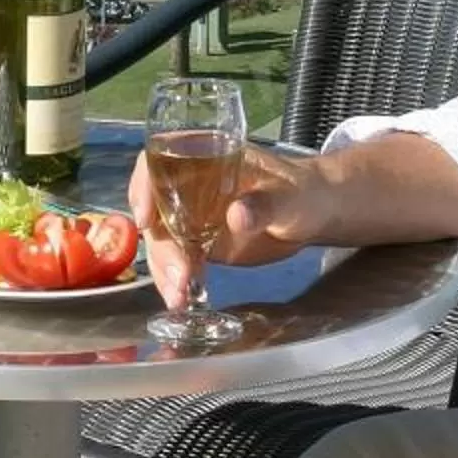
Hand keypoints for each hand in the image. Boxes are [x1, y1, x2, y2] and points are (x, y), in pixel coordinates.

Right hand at [128, 140, 326, 309]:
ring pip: (161, 242)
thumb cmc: (303, 192)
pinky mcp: (198, 245)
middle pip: (155, 211)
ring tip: (179, 297)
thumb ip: (265, 205)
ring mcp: (191, 217)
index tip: (145, 217)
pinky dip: (175, 281)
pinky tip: (182, 299)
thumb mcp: (289, 196)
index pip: (157, 162)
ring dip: (165, 270)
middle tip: (179, 276)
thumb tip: (236, 216)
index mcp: (204, 158)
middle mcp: (188, 186)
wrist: (314, 215)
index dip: (143, 185)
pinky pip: (176, 261)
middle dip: (161, 246)